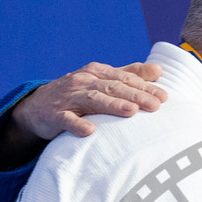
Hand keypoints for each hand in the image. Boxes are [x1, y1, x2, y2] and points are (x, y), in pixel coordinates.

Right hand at [0, 62, 167, 171]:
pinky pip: (67, 120)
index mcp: (97, 72)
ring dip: (112, 105)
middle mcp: (84, 81)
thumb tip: (158, 70)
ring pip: (93, 99)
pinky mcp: (55, 115)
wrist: (37, 106)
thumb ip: (129, 75)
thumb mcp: (102, 81)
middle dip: (135, 95)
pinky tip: (90, 131)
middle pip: (113, 87)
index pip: (125, 78)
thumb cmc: (77, 94)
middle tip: (155, 105)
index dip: (144, 87)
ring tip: (131, 112)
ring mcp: (69, 98)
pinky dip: (77, 124)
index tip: (164, 97)